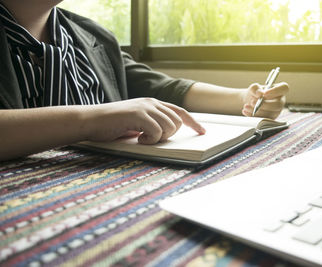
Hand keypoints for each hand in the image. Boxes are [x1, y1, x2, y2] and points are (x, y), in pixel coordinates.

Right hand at [85, 98, 205, 144]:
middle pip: (177, 121)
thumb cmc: (112, 125)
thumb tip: (168, 133)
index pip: (180, 111)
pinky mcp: (138, 114)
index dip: (193, 122)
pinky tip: (137, 139)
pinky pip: (156, 131)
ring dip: (158, 138)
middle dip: (168, 135)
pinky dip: (150, 140)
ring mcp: (145, 107)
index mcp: (153, 103)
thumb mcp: (137, 123)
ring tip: (141, 138)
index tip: (202, 131)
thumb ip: (153, 124)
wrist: (90, 121)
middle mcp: (152, 102)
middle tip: (150, 138)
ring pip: (169, 127)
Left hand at [241, 82, 288, 118]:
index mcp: (280, 90)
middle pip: (278, 104)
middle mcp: (281, 101)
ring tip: (246, 106)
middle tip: (252, 102)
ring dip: (257, 111)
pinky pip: (264, 119)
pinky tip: (246, 111)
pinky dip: (253, 116)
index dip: (275, 91)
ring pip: (270, 113)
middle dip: (264, 104)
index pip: (284, 88)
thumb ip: (256, 88)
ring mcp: (276, 111)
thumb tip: (259, 94)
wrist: (249, 101)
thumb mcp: (254, 87)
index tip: (264, 93)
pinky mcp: (270, 119)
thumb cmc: (255, 93)